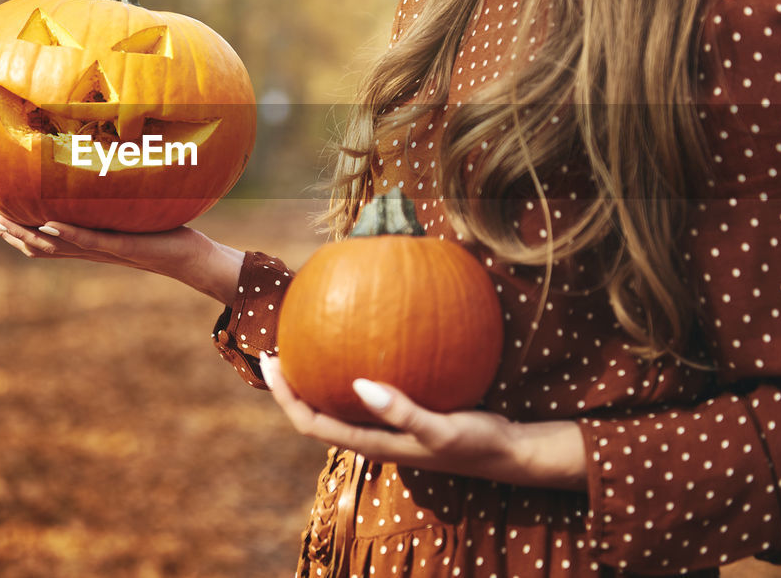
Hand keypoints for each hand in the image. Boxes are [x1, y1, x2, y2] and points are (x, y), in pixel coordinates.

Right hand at [0, 207, 244, 305]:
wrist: (189, 258)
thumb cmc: (161, 233)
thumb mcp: (129, 212)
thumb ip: (109, 199)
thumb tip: (99, 169)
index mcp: (84, 241)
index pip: (37, 237)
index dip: (8, 226)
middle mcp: (86, 248)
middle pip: (34, 244)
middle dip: (4, 229)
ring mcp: (101, 249)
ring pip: (54, 245)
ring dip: (25, 232)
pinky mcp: (121, 246)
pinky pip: (90, 241)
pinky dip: (69, 233)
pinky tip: (50, 221)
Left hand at [258, 354, 586, 490]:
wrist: (509, 450)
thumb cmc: (474, 444)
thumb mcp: (439, 429)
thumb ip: (402, 411)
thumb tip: (359, 385)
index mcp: (370, 443)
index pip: (310, 423)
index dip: (286, 396)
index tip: (271, 362)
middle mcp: (372, 434)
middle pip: (316, 411)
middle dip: (293, 382)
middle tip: (280, 343)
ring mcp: (387, 424)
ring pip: (340, 399)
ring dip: (320, 373)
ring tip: (311, 334)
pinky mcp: (405, 410)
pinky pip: (370, 386)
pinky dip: (357, 362)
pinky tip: (369, 332)